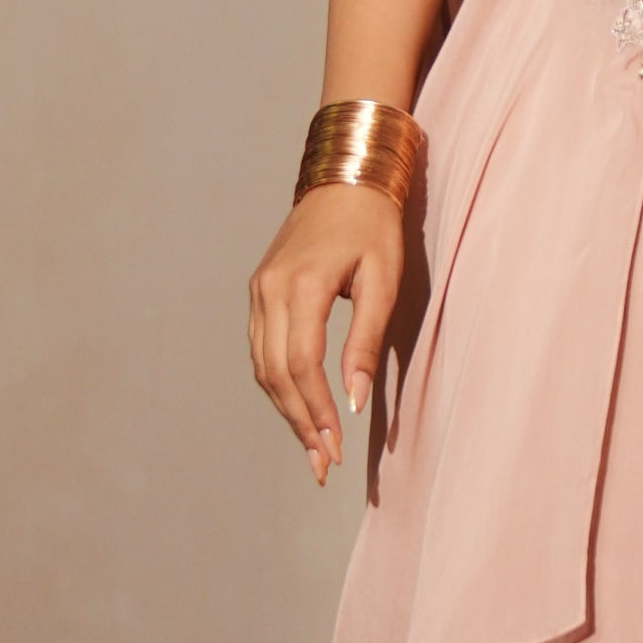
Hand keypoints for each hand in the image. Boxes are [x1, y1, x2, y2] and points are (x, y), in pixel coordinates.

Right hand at [248, 183, 407, 480]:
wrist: (345, 178)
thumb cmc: (374, 226)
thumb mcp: (384, 280)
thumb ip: (366, 341)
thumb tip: (356, 402)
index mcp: (301, 286)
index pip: (302, 366)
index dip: (317, 412)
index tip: (336, 448)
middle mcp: (269, 290)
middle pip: (276, 374)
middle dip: (300, 423)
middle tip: (323, 464)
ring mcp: (258, 290)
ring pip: (263, 367)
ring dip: (286, 410)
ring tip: (312, 447)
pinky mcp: (259, 290)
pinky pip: (261, 349)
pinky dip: (278, 384)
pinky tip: (299, 407)